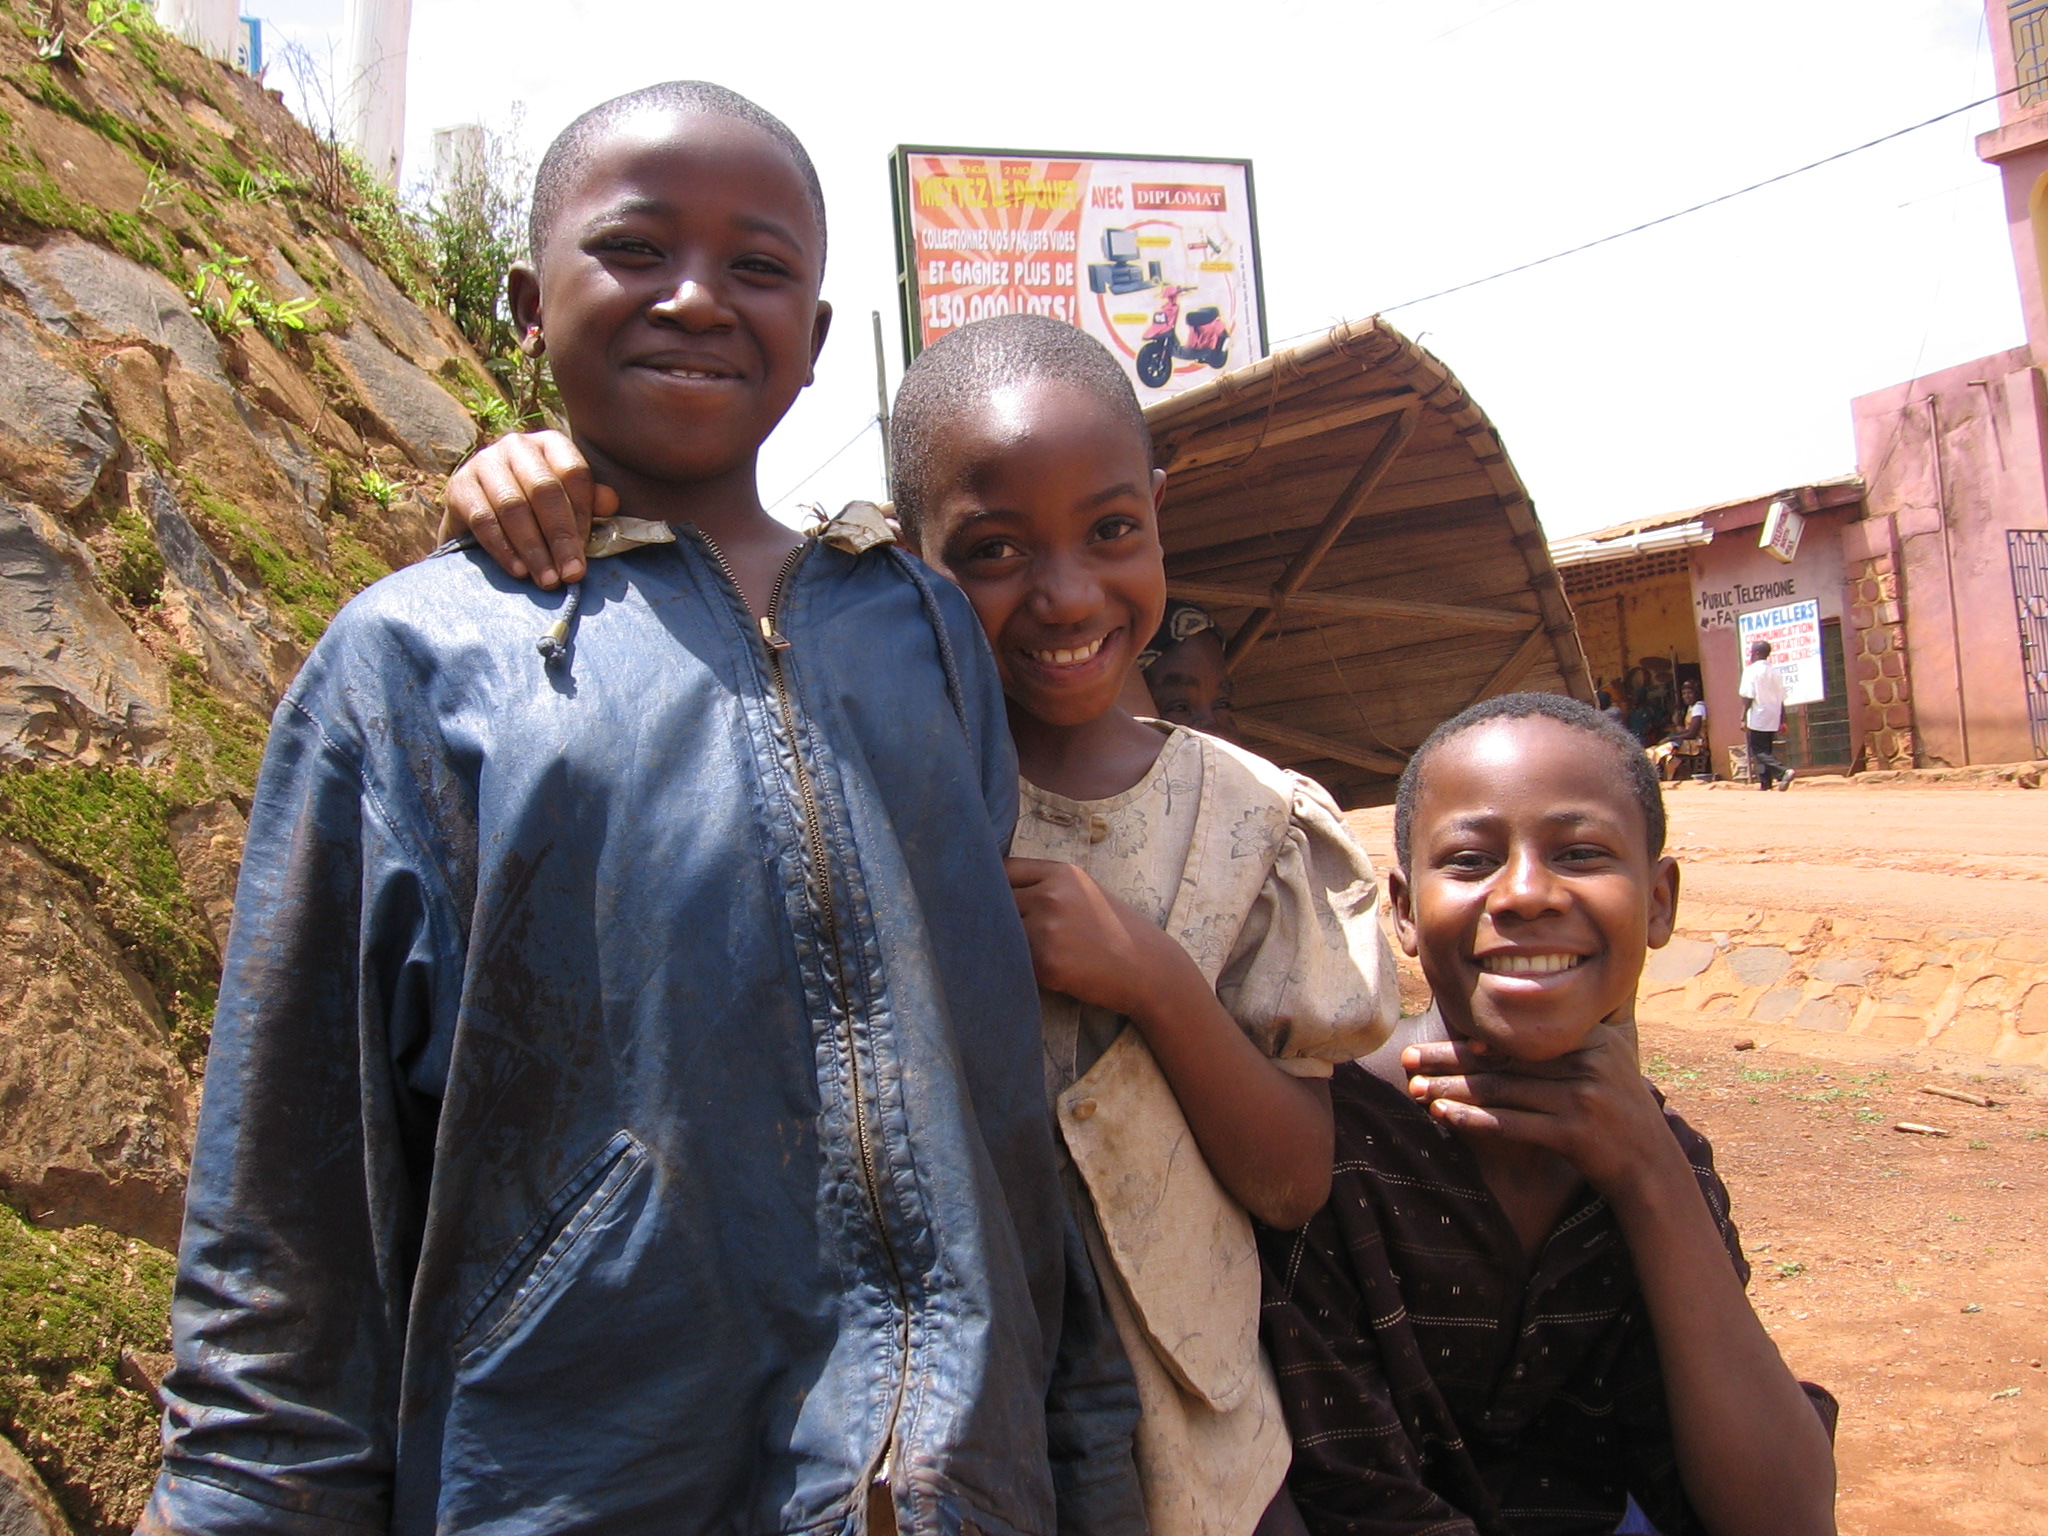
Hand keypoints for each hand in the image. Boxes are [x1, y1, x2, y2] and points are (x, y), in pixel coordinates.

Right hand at [441, 430, 617, 588]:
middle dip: (560, 536)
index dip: (583, 514)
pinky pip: (483, 519)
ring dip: (534, 548)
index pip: (573, 473)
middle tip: (572, 573)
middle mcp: (516, 445)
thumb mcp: (566, 502)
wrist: (477, 514)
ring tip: (548, 579)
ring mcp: (484, 462)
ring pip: (513, 506)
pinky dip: (503, 549)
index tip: (587, 551)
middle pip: (544, 490)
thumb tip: (611, 502)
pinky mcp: (459, 486)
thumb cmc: (535, 510)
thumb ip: (590, 501)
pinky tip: (519, 571)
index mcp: (550, 443)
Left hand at [1005, 857, 1188, 1017]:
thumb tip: (993, 890)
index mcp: (1061, 873)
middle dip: (996, 916)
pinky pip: (1013, 961)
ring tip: (1030, 952)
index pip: (1004, 869)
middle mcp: (1051, 895)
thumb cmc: (1115, 931)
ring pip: (1000, 932)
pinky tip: (1043, 970)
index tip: (993, 899)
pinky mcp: (1045, 962)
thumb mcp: (1084, 893)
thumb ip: (1045, 886)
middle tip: (1005, 931)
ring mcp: (1047, 929)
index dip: (994, 885)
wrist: (1149, 969)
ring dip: (1005, 944)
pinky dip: (1019, 967)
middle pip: (995, 900)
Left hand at [1402, 1028, 1679, 1200]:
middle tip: (1409, 1059)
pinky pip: (1512, 1124)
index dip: (1476, 1042)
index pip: (1522, 1040)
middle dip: (1451, 1060)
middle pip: (1505, 1062)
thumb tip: (1487, 1042)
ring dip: (1454, 1090)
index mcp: (1593, 1040)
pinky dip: (1475, 1119)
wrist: (1652, 1168)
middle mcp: (1589, 1064)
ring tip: (1418, 1089)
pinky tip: (1444, 1115)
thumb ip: (1561, 1049)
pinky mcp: (1575, 1134)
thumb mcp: (1601, 1069)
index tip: (1436, 1040)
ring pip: (1503, 1091)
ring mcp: (1583, 1099)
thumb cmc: (1616, 1116)